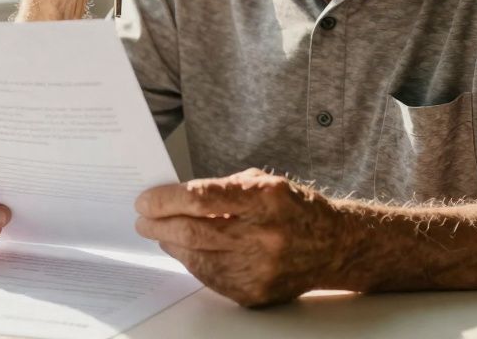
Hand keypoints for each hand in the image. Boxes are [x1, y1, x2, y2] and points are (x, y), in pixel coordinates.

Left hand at [134, 168, 344, 306]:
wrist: (334, 246)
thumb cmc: (293, 208)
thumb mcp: (263, 183)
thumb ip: (221, 189)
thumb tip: (173, 198)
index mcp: (265, 199)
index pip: (202, 198)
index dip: (167, 199)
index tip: (145, 200)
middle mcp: (264, 235)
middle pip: (194, 231)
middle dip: (159, 223)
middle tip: (142, 218)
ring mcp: (260, 268)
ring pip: (197, 257)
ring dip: (170, 243)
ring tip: (159, 232)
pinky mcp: (256, 292)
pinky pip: (209, 277)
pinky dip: (190, 261)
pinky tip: (183, 249)